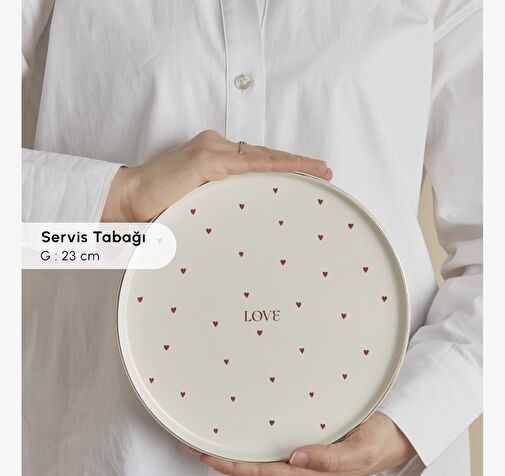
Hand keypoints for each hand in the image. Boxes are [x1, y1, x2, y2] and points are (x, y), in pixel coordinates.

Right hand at [102, 129, 331, 221]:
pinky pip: (248, 165)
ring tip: (320, 171)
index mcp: (212, 157)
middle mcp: (214, 147)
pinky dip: (274, 168)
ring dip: (293, 164)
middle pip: (264, 155)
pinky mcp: (206, 160)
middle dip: (296, 164)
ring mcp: (210, 151)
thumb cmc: (159, 208)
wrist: (128, 202)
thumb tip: (241, 227)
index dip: (282, 167)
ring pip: (262, 156)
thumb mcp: (197, 206)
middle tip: (325, 171)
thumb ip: (220, 206)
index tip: (307, 175)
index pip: (255, 161)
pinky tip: (295, 172)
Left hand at [199, 412, 416, 475]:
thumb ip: (330, 459)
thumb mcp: (359, 451)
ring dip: (236, 454)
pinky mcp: (306, 451)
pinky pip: (273, 452)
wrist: (395, 440)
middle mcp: (302, 471)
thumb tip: (295, 459)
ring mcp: (303, 462)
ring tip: (210, 439)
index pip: (264, 473)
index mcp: (311, 474)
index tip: (207, 456)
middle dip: (225, 461)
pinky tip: (242, 433)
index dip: (234, 467)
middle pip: (255, 471)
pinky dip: (253, 445)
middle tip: (194, 445)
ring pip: (262, 462)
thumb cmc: (377, 443)